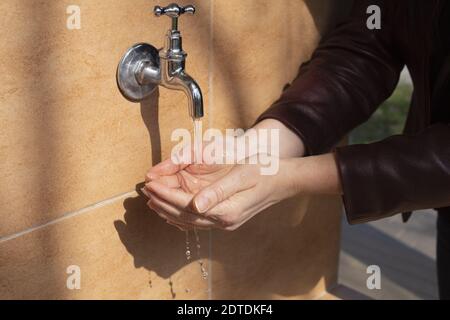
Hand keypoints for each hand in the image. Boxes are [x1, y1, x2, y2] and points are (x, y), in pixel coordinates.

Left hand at [144, 153, 295, 230]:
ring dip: (169, 211)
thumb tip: (195, 204)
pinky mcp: (227, 218)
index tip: (150, 184)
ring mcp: (226, 222)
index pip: (187, 206)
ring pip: (190, 220)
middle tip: (145, 192)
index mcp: (226, 210)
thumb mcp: (242, 176)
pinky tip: (174, 211)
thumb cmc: (264, 172)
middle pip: (185, 216)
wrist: (285, 181)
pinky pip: (198, 221)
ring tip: (153, 201)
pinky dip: (182, 216)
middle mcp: (224, 221)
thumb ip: (218, 191)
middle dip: (163, 203)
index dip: (166, 195)